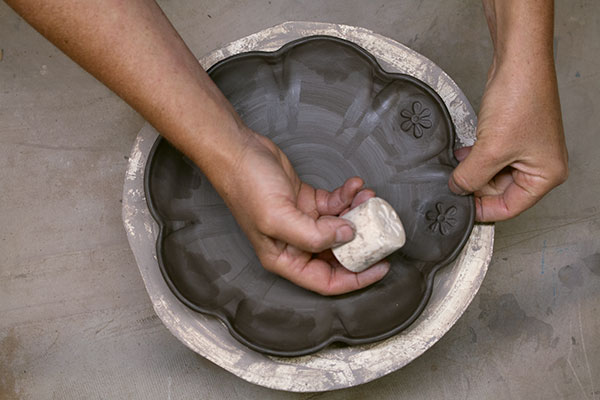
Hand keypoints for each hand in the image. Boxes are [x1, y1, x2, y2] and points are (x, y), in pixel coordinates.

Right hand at [217, 130, 389, 294]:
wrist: (238, 151)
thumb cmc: (245, 185)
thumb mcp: (277, 217)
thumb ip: (313, 235)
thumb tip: (346, 236)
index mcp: (284, 258)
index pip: (326, 281)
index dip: (356, 278)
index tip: (380, 267)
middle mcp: (295, 244)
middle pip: (338, 254)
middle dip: (362, 241)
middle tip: (381, 228)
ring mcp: (303, 222)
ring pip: (340, 226)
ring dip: (357, 213)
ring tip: (367, 197)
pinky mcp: (307, 201)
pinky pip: (335, 204)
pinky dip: (348, 196)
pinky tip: (354, 186)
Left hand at [448, 58, 567, 220]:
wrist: (518, 62)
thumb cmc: (521, 98)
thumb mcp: (491, 149)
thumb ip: (471, 176)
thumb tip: (457, 189)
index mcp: (546, 175)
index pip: (510, 208)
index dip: (483, 209)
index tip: (460, 207)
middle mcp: (539, 164)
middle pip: (499, 191)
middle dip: (475, 186)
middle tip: (454, 182)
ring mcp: (525, 150)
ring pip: (491, 174)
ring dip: (473, 171)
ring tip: (458, 165)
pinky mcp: (511, 135)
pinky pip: (489, 156)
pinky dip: (475, 157)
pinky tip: (463, 152)